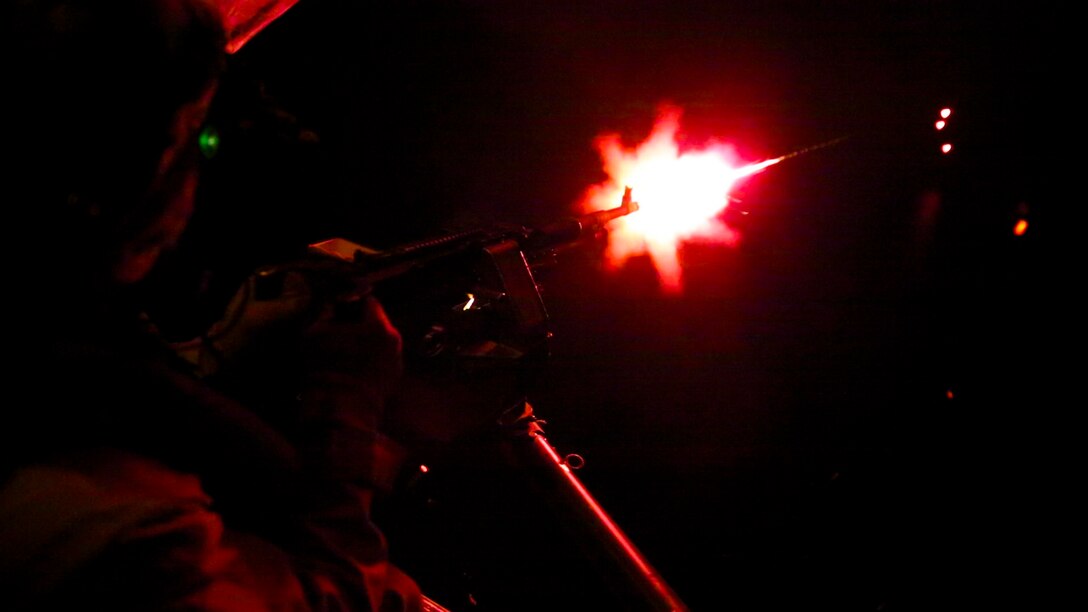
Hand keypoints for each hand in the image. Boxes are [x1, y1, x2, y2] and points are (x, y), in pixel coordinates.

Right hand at [297, 291, 403, 431]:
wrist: (341, 411)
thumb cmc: (326, 370)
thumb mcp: (314, 336)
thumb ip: (323, 317)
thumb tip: (329, 310)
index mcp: (379, 326)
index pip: (368, 302)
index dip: (350, 303)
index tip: (338, 310)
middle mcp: (394, 340)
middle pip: (376, 322)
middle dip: (359, 324)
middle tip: (338, 330)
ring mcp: (397, 361)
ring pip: (379, 342)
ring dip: (364, 343)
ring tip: (344, 351)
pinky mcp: (394, 379)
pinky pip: (381, 360)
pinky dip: (369, 359)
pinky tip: (353, 366)